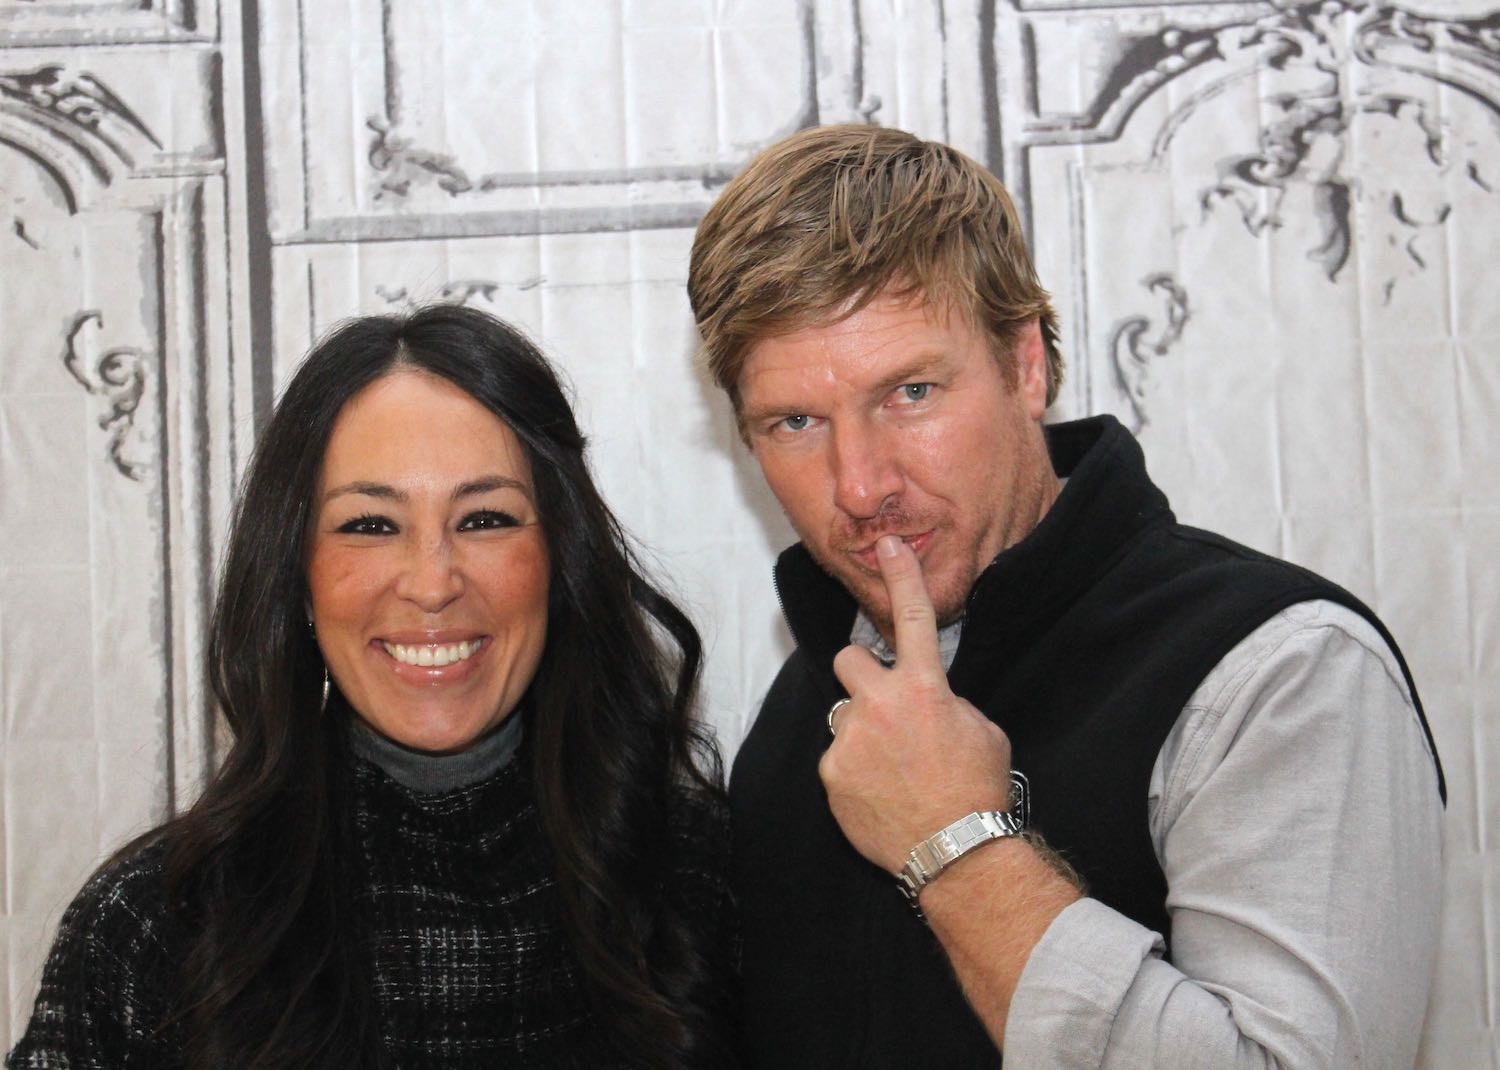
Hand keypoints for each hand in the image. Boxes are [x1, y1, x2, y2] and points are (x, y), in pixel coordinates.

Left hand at [819, 534, 1013, 872]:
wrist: (958, 853)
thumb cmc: (978, 791)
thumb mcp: (982, 731)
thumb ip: (948, 702)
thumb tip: (927, 699)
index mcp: (925, 689)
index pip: (913, 617)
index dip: (900, 576)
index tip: (887, 546)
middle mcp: (881, 705)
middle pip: (849, 659)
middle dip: (863, 676)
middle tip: (884, 705)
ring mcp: (851, 739)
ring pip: (845, 717)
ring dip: (862, 732)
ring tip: (892, 770)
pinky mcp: (832, 773)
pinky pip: (838, 759)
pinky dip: (855, 773)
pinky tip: (880, 795)